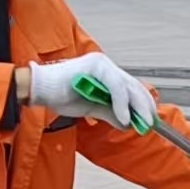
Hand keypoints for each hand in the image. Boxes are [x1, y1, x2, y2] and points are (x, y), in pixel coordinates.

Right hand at [26, 52, 154, 130]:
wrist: (39, 89)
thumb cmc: (60, 96)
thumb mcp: (92, 108)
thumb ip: (110, 112)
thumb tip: (127, 124)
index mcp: (106, 73)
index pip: (132, 88)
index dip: (143, 104)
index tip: (150, 120)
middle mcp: (106, 65)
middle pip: (134, 86)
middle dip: (145, 107)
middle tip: (150, 124)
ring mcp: (101, 64)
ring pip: (128, 86)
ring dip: (136, 107)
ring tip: (140, 123)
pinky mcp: (96, 66)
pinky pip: (115, 87)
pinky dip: (121, 104)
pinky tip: (124, 118)